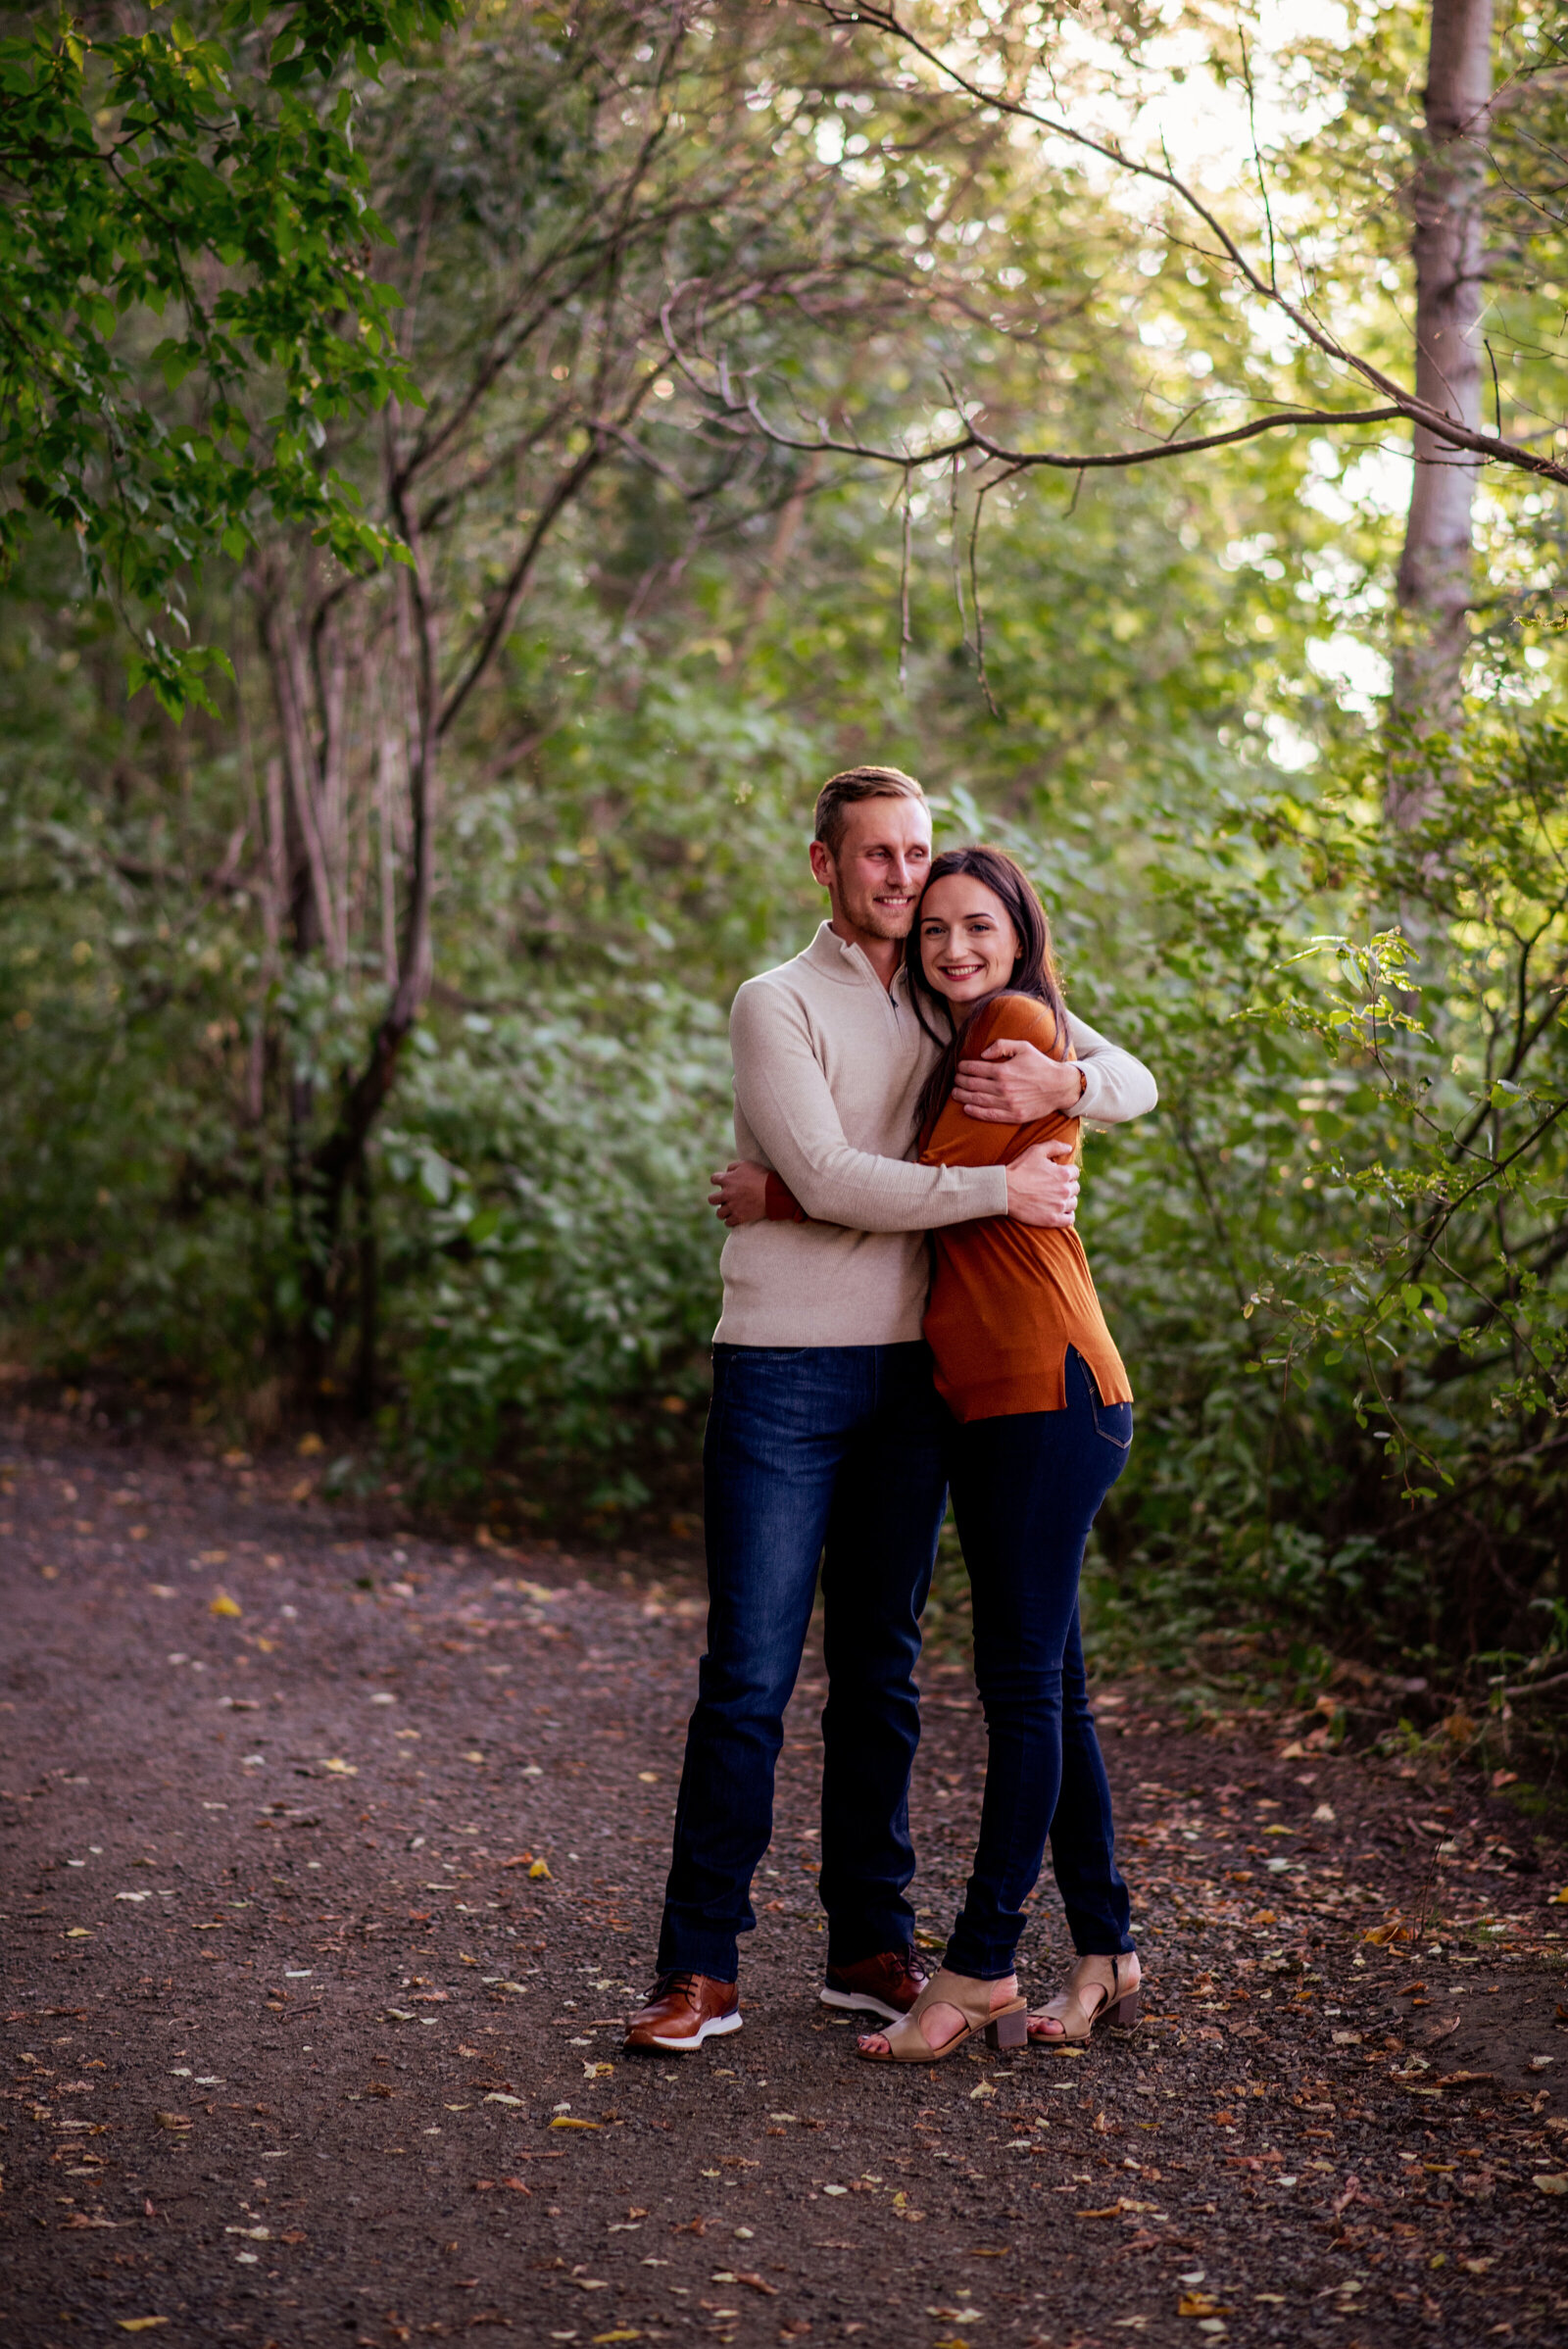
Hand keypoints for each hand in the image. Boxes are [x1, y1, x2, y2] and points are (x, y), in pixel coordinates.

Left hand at [708, 1160, 770, 1227]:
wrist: (773, 1192)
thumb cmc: (761, 1176)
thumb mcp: (747, 1165)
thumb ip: (733, 1167)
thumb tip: (727, 1171)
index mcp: (728, 1180)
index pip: (713, 1179)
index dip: (717, 1180)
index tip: (723, 1182)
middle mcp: (727, 1194)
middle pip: (711, 1199)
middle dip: (716, 1199)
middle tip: (725, 1199)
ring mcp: (732, 1207)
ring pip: (719, 1213)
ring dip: (724, 1212)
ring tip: (730, 1210)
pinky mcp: (739, 1217)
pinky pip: (728, 1223)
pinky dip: (731, 1221)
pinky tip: (736, 1217)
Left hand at [954, 1036, 1083, 1123]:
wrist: (1060, 1086)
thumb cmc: (1041, 1065)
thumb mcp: (1024, 1047)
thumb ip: (1002, 1045)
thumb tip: (982, 1053)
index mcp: (1003, 1070)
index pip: (974, 1068)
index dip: (963, 1067)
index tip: (960, 1067)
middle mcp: (1003, 1088)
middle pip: (972, 1085)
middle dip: (960, 1081)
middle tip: (956, 1080)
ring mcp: (1007, 1103)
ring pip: (977, 1100)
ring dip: (962, 1096)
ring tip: (955, 1093)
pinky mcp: (1013, 1115)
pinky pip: (989, 1115)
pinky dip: (975, 1112)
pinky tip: (967, 1108)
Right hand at [1004, 1139, 1079, 1228]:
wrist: (1004, 1191)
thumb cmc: (1019, 1169)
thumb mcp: (1035, 1151)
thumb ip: (1055, 1146)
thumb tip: (1069, 1148)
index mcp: (1063, 1173)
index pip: (1075, 1172)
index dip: (1067, 1172)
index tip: (1057, 1174)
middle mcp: (1065, 1190)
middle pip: (1075, 1188)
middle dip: (1067, 1185)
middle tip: (1055, 1186)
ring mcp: (1059, 1206)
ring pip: (1073, 1203)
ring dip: (1067, 1200)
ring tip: (1056, 1199)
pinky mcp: (1053, 1219)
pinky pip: (1069, 1220)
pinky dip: (1067, 1216)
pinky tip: (1061, 1213)